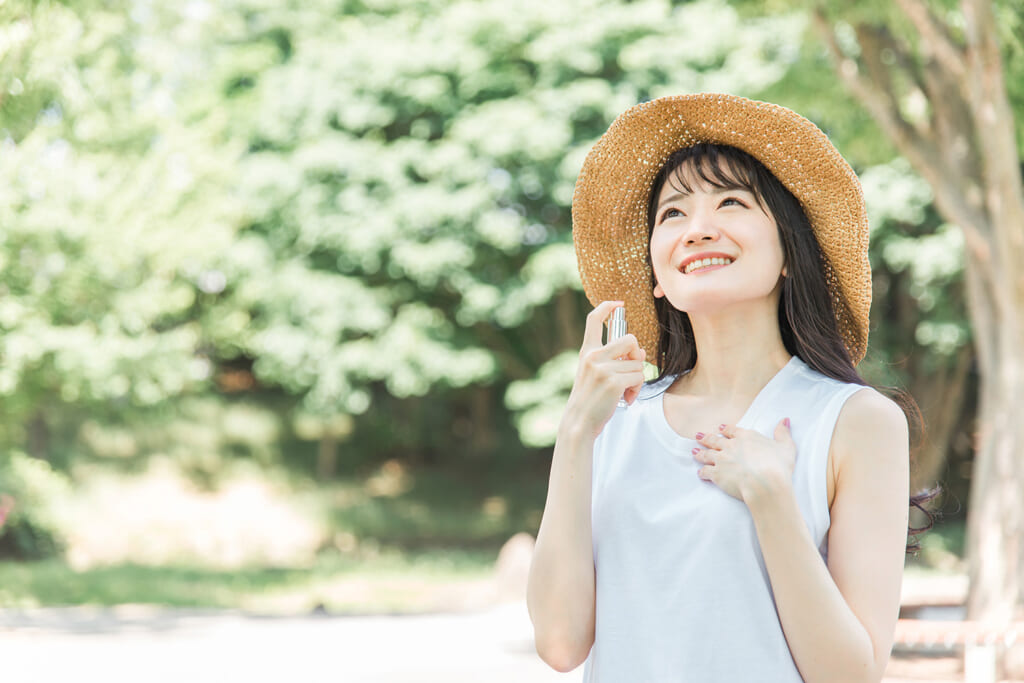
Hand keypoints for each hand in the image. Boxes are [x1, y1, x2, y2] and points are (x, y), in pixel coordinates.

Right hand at [563, 300, 646, 440]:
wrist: (579, 422)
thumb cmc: (590, 399)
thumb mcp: (597, 374)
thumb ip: (616, 360)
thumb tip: (640, 351)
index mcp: (587, 351)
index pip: (593, 320)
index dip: (607, 307)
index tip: (618, 303)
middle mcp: (593, 356)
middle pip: (629, 339)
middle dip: (636, 356)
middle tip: (629, 372)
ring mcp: (603, 368)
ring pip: (637, 364)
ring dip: (636, 380)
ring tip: (624, 392)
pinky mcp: (613, 381)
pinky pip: (638, 377)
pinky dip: (636, 389)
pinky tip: (626, 398)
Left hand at [690, 418, 795, 502]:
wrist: (766, 483)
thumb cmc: (778, 466)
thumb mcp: (786, 447)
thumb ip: (783, 433)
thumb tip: (784, 420)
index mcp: (746, 437)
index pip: (732, 430)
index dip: (725, 429)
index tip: (719, 428)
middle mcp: (730, 446)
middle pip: (714, 440)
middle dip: (706, 438)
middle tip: (698, 436)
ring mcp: (721, 459)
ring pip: (706, 454)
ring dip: (699, 453)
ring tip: (693, 452)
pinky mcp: (716, 474)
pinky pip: (705, 472)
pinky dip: (702, 472)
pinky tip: (699, 473)